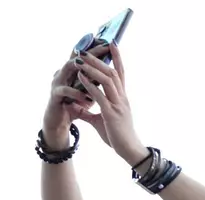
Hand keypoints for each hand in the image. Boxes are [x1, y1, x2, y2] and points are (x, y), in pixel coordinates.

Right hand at [42, 45, 110, 149]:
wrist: (60, 122)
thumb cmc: (75, 105)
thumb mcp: (89, 91)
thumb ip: (96, 81)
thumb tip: (112, 70)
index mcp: (73, 72)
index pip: (84, 56)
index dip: (95, 48)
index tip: (109, 41)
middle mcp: (64, 73)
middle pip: (77, 57)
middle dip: (91, 53)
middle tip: (105, 48)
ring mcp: (57, 82)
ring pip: (68, 69)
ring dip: (83, 68)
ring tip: (96, 68)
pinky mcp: (55, 95)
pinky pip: (66, 91)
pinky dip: (78, 94)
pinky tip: (88, 98)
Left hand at [73, 43, 147, 164]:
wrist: (130, 150)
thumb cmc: (118, 137)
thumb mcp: (100, 122)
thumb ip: (87, 113)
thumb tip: (74, 107)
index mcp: (122, 99)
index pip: (121, 74)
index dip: (117, 58)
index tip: (111, 44)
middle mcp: (122, 99)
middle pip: (112, 73)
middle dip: (99, 60)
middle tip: (85, 50)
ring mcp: (118, 105)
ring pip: (108, 81)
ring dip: (93, 68)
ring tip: (80, 60)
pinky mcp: (112, 114)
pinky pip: (100, 96)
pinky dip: (90, 85)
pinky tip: (80, 77)